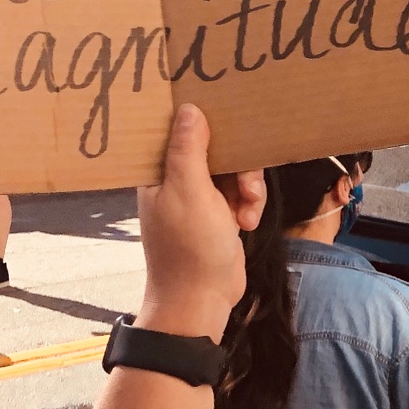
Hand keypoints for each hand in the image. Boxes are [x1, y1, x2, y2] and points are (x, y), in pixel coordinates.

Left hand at [135, 103, 265, 341]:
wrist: (202, 300)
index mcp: (159, 173)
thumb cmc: (190, 249)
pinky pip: (241, 193)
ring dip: (249, 189)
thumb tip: (189, 108)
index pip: (180, 132)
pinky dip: (250, 206)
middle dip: (239, 168)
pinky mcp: (218, 214)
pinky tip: (247, 224)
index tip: (227, 120)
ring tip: (248, 214)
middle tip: (247, 187)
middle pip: (216, 149)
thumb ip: (189, 149)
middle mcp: (177, 182)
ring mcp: (199, 199)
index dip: (203, 124)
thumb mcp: (191, 192)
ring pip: (234, 170)